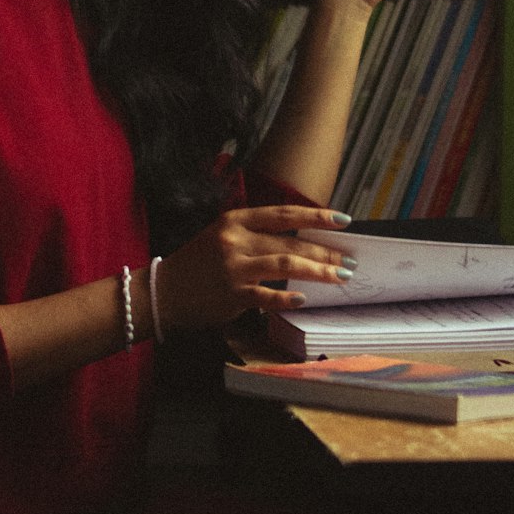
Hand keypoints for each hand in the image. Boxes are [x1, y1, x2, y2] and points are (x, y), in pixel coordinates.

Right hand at [154, 205, 356, 330]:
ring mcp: (233, 267)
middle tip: (349, 261)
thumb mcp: (222, 237)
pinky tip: (304, 299)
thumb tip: (301, 243)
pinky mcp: (231, 294)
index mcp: (235, 220)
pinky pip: (267, 296)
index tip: (343, 220)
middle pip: (291, 241)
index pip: (283, 214)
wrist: (164, 291)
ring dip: (318, 271)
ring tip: (340, 277)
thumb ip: (255, 236)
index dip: (316, 216)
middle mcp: (235, 239)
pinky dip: (288, 298)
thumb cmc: (197, 264)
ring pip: (285, 264)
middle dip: (326, 251)